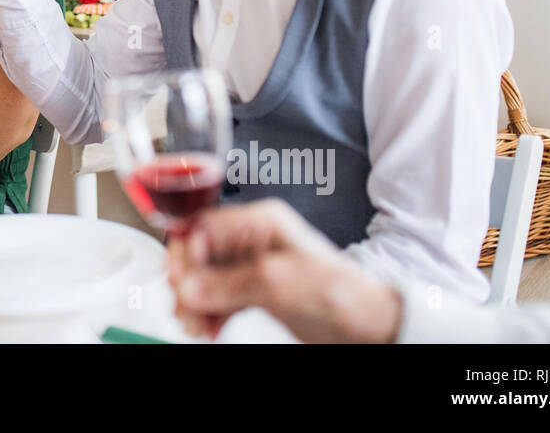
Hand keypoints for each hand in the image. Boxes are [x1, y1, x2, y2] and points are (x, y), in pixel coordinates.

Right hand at [166, 199, 403, 343]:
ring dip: (194, 302)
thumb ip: (228, 283)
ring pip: (203, 279)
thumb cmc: (342, 294)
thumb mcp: (279, 283)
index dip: (184, 254)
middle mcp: (252, 240)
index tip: (179, 283)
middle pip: (198, 254)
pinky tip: (208, 328)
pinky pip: (217, 297)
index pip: (202, 227)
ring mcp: (252, 266)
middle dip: (186, 282)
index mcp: (260, 222)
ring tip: (195, 325)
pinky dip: (207, 313)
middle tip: (185, 308)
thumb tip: (186, 286)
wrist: (370, 326)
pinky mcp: (255, 291)